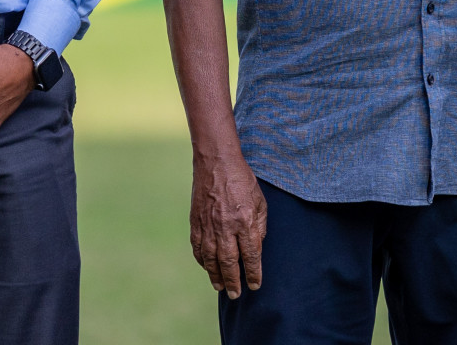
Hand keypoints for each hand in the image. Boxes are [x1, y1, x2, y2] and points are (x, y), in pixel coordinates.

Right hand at [190, 151, 267, 297]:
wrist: (216, 162)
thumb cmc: (242, 180)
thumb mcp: (260, 201)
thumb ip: (259, 226)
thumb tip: (257, 247)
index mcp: (244, 221)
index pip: (250, 255)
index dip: (253, 273)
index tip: (255, 285)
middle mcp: (225, 226)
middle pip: (229, 262)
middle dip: (233, 281)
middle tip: (235, 294)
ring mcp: (208, 224)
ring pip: (210, 258)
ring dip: (215, 275)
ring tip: (220, 287)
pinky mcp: (195, 221)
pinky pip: (197, 246)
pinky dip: (202, 260)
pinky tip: (207, 267)